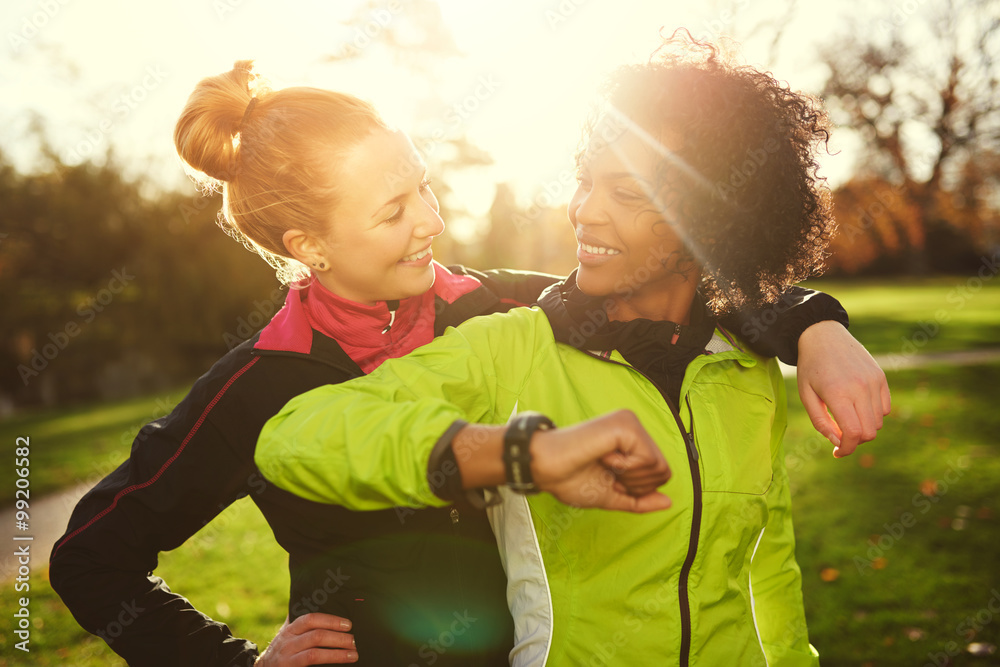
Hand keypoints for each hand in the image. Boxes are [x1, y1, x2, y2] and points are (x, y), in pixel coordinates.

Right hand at [256, 613, 356, 665]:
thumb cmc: (283, 648)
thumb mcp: (289, 632)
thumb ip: (301, 620)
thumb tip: (319, 600)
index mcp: (291, 629)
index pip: (311, 619)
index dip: (331, 620)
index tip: (348, 624)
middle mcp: (288, 641)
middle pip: (316, 636)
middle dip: (338, 637)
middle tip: (355, 640)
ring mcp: (287, 657)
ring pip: (314, 654)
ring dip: (337, 654)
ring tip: (353, 654)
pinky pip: (309, 664)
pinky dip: (327, 663)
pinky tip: (341, 663)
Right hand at [530, 410, 671, 511]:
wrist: (546, 468)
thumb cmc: (571, 479)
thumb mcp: (612, 495)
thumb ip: (640, 499)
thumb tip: (668, 503)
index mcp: (631, 440)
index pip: (660, 473)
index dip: (637, 488)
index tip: (609, 478)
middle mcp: (633, 426)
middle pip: (664, 471)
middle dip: (636, 484)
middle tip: (607, 471)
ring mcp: (630, 423)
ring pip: (658, 466)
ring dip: (629, 476)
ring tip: (604, 463)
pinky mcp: (626, 425)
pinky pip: (647, 459)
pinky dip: (625, 468)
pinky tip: (604, 456)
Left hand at [796, 321, 890, 457]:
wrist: (823, 335)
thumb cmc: (810, 367)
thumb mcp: (806, 395)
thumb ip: (820, 422)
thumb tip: (838, 442)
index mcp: (838, 394)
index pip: (853, 434)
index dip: (847, 449)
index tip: (838, 452)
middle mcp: (860, 388)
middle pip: (869, 432)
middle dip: (855, 440)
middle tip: (840, 435)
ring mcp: (873, 382)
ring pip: (878, 422)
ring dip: (864, 427)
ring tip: (846, 417)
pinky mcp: (881, 377)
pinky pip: (885, 408)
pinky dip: (874, 414)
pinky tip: (857, 406)